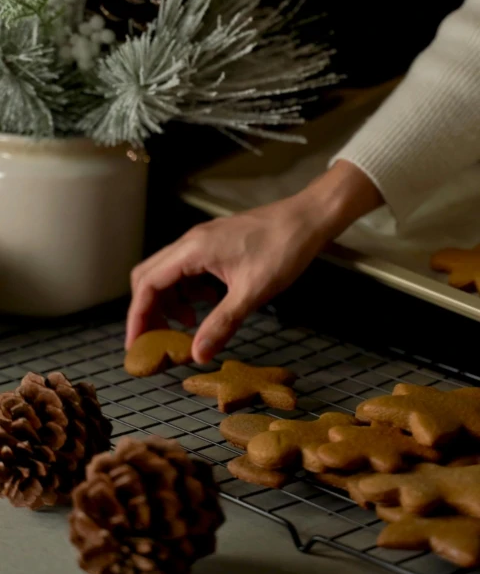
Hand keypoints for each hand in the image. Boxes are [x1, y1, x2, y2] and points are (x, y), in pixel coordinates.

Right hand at [126, 160, 382, 362]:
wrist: (307, 219)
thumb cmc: (283, 249)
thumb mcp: (252, 292)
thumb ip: (222, 323)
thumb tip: (197, 354)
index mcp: (193, 250)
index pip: (148, 284)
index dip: (138, 317)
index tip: (137, 345)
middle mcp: (190, 242)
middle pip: (150, 277)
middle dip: (149, 311)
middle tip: (157, 341)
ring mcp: (202, 241)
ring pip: (168, 274)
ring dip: (170, 302)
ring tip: (188, 326)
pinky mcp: (214, 244)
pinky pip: (188, 270)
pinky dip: (189, 291)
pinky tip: (209, 305)